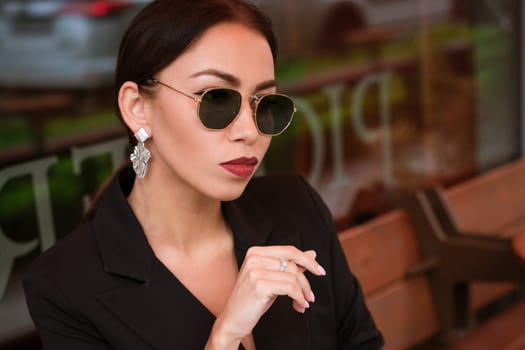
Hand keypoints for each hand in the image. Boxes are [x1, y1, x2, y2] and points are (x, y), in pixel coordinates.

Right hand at [206, 246, 325, 347]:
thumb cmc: (252, 299)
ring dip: (303, 292)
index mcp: (255, 252)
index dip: (307, 260)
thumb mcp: (272, 279)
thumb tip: (312, 253)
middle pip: (292, 264)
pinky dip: (298, 297)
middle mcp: (254, 258)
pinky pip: (289, 288)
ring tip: (304, 303)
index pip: (289, 250)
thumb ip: (290, 265)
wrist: (233, 319)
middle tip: (311, 295)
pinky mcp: (259, 285)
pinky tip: (299, 306)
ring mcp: (255, 270)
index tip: (320, 271)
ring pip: (293, 276)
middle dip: (306, 281)